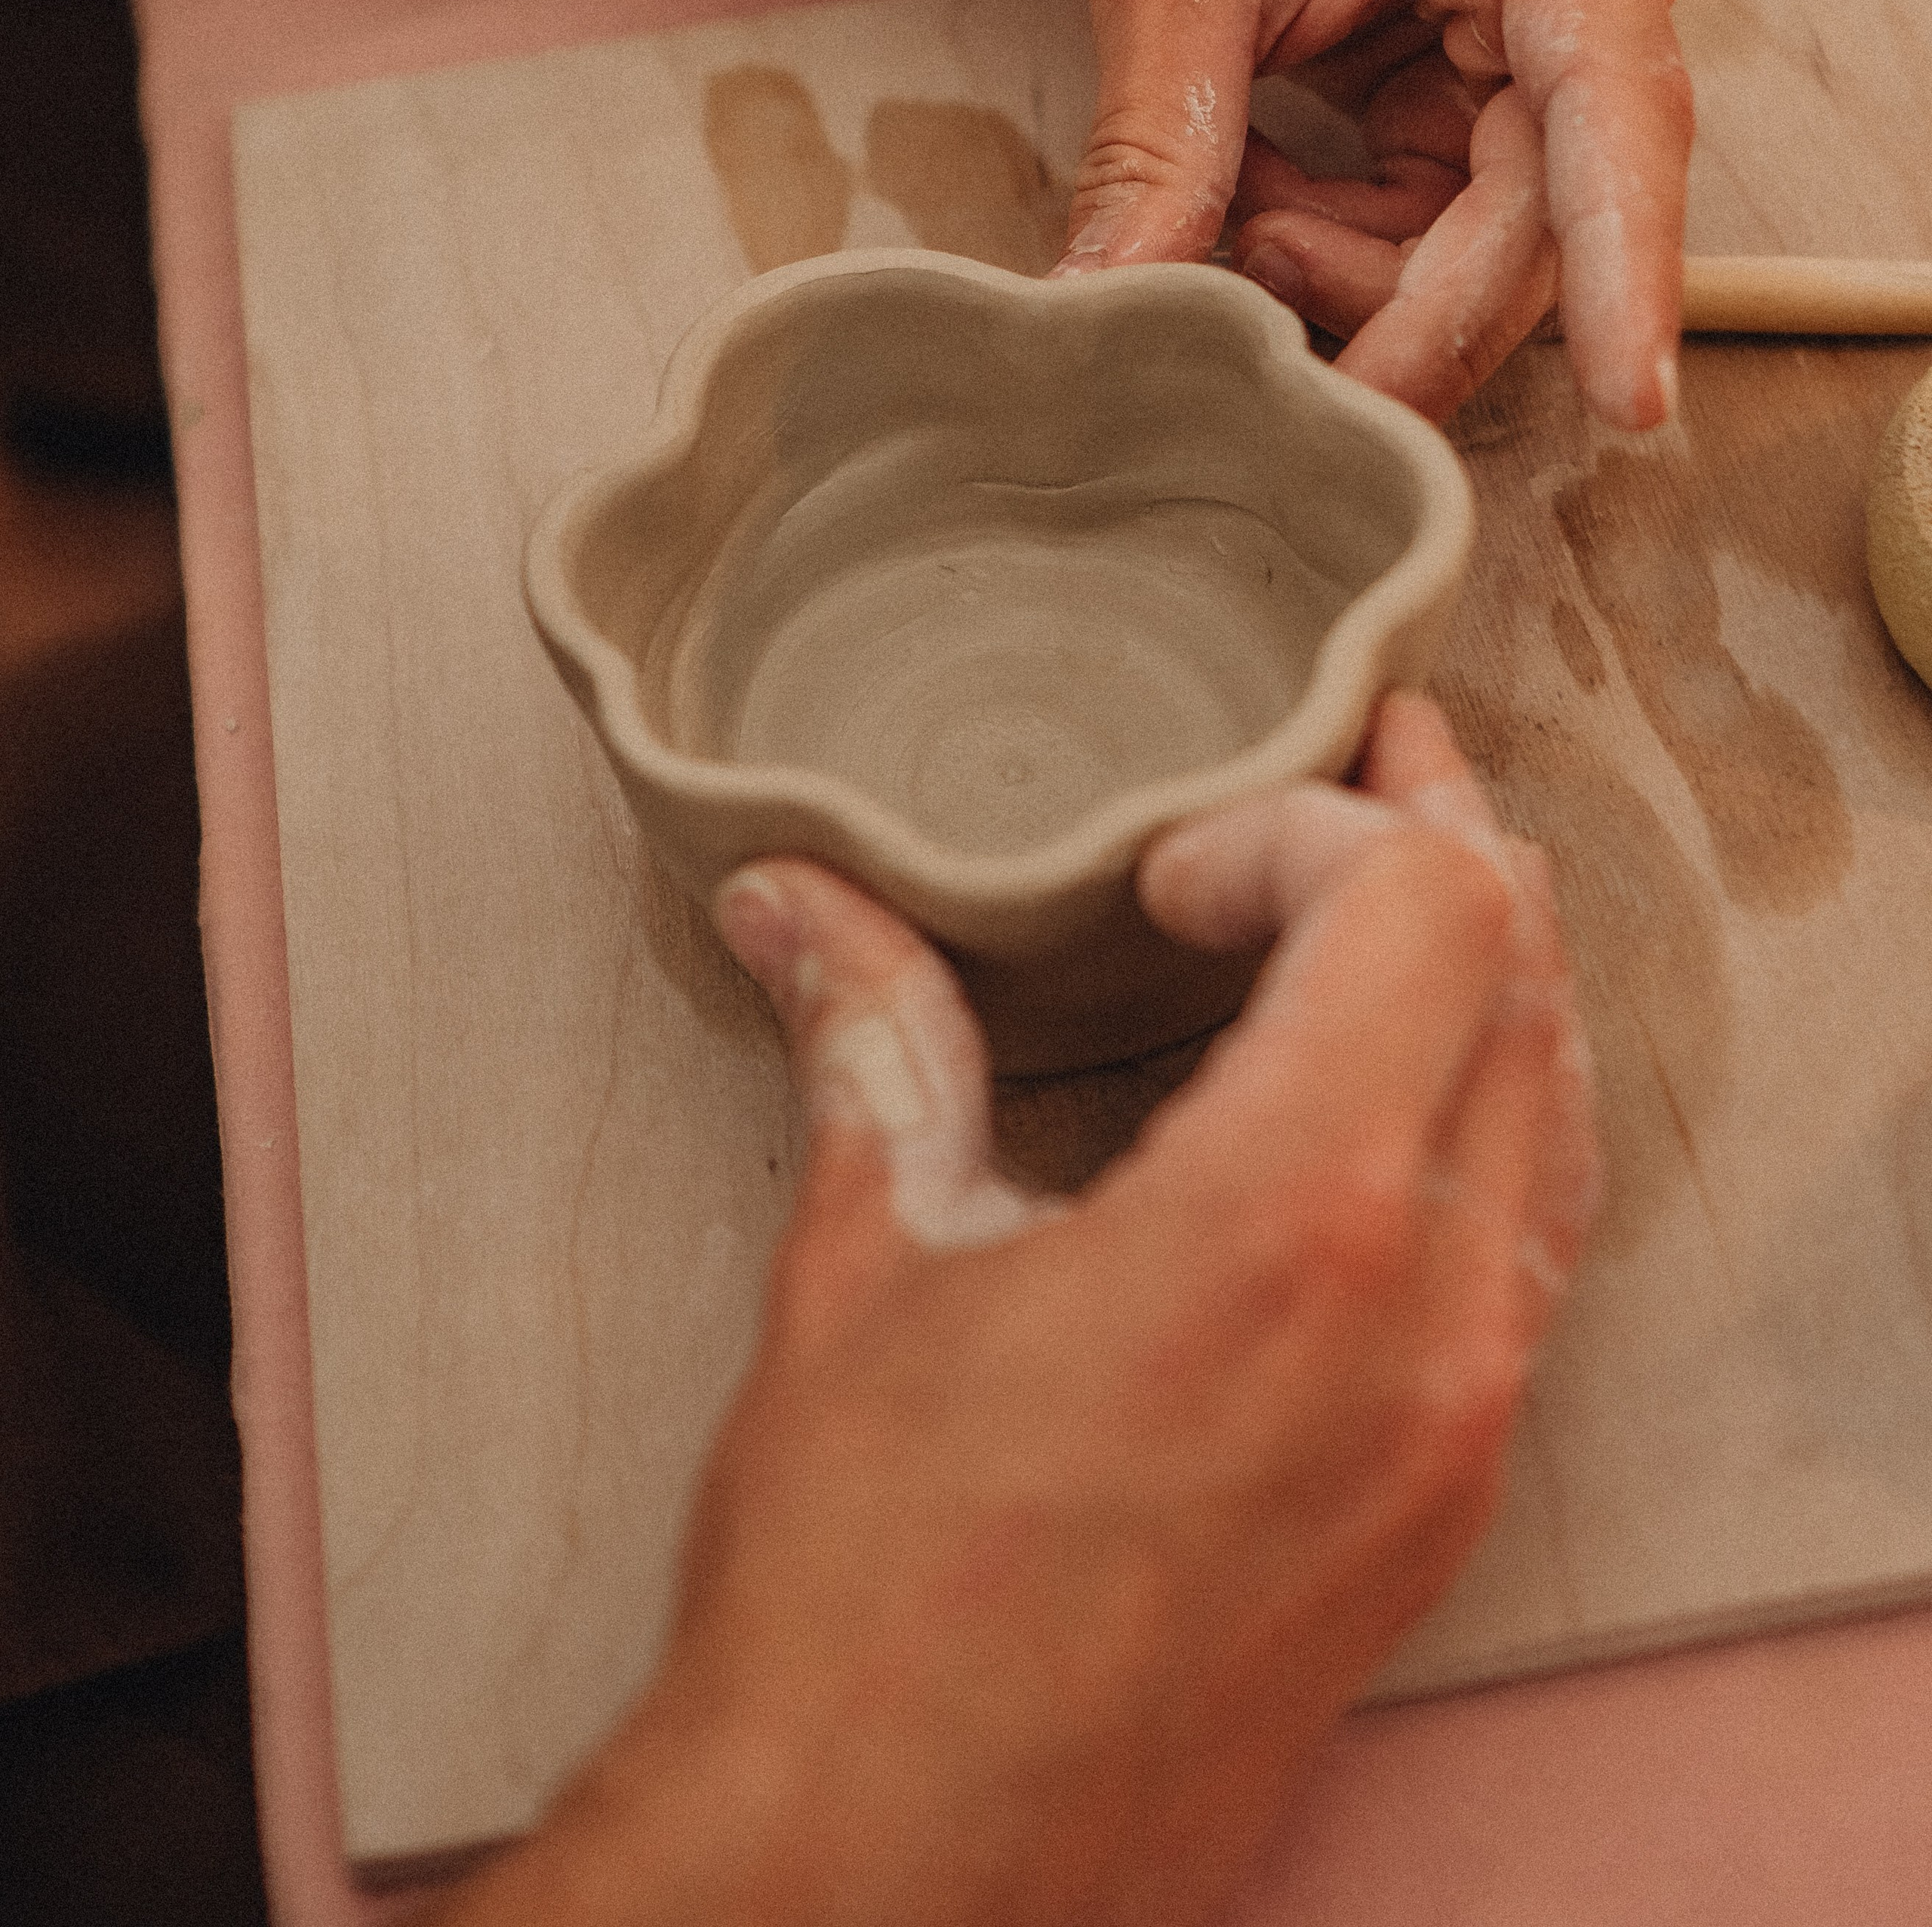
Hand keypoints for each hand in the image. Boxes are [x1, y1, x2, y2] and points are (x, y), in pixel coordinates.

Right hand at [453, 699, 1595, 1926]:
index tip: (1180, 870)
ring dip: (1491, 988)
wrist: (898, 1878)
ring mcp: (1455, 1431)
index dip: (1308, 827)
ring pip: (1561, 1123)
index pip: (1422, 903)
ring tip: (1400, 909)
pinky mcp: (1442, 1515)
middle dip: (1444, 849)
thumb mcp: (864, 1274)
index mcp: (1283, 1224)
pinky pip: (1535, 1260)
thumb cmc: (862, 1594)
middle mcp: (1419, 1322)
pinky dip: (1494, 1133)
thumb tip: (798, 904)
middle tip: (1363, 773)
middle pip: (1524, 986)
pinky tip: (1399, 1113)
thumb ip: (869, 1043)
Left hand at [1035, 0, 1693, 427]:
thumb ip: (1158, 149)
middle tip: (1276, 369)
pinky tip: (1247, 193)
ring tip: (1224, 218)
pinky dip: (1330, 238)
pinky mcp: (1467, 79)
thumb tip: (1106, 314)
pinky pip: (1427, 220)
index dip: (1627, 269)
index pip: (1618, 118)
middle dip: (1409, 309)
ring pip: (1484, 242)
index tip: (1634, 401)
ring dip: (1352, 273)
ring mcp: (1530, 33)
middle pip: (1542, 217)